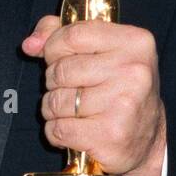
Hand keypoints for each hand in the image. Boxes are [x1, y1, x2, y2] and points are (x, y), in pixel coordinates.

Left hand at [22, 14, 165, 175]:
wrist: (146, 140)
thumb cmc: (118, 89)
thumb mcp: (100, 51)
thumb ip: (62, 35)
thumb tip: (30, 44)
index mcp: (134, 43)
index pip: (73, 35)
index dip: (54, 48)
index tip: (59, 58)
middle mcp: (134, 71)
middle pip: (61, 70)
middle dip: (54, 82)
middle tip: (71, 90)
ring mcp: (124, 104)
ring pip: (56, 101)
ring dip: (53, 109)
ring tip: (73, 112)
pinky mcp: (111, 135)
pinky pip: (58, 129)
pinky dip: (56, 132)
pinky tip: (74, 131)